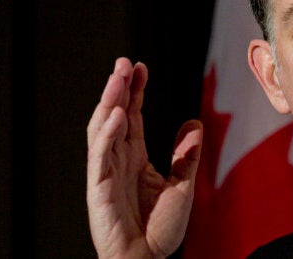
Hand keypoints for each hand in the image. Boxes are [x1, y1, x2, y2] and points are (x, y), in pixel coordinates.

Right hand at [86, 57, 202, 258]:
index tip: (140, 67)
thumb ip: (186, 155)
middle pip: (114, 115)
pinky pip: (100, 155)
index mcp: (134, 158)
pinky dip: (107, 133)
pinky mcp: (98, 188)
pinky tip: (117, 112)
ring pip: (103, 129)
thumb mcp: (182, 185)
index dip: (134, 91)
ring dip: (109, 101)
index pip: (132, 116)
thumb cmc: (160, 229)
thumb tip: (193, 123)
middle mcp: (117, 160)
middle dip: (118, 87)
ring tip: (118, 77)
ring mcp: (105, 173)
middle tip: (125, 62)